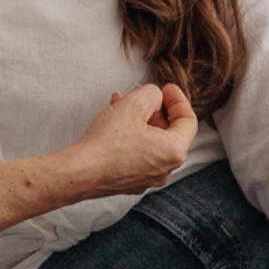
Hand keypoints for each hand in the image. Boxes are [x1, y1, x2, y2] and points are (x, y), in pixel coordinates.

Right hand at [67, 83, 197, 198]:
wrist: (80, 171)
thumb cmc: (107, 141)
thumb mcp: (133, 104)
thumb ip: (152, 94)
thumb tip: (155, 97)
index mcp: (174, 151)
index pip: (188, 120)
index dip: (178, 99)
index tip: (166, 87)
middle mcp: (165, 168)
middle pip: (168, 131)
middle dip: (154, 108)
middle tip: (140, 92)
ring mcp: (148, 178)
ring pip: (151, 141)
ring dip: (139, 120)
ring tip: (121, 102)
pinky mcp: (130, 181)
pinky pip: (138, 153)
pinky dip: (131, 135)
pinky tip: (113, 122)